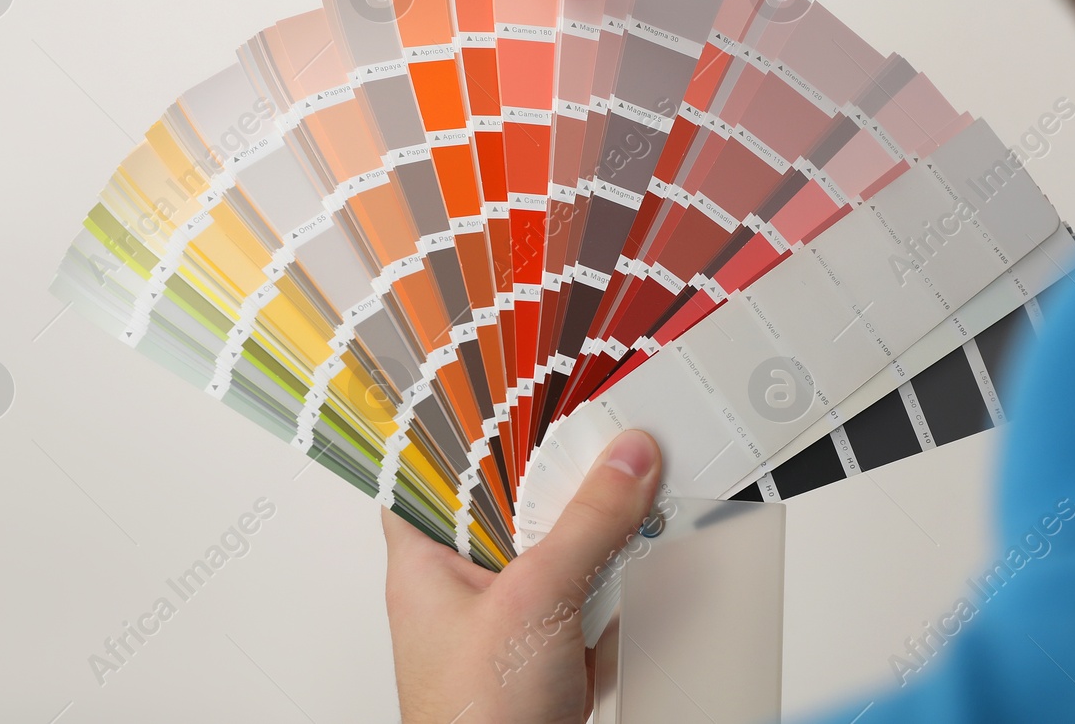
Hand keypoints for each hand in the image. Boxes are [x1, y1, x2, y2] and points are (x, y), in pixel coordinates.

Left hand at [382, 430, 662, 723]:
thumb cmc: (474, 723)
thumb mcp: (535, 601)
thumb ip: (586, 524)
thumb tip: (625, 460)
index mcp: (424, 558)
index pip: (433, 465)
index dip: (467, 422)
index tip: (513, 384)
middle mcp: (461, 583)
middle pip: (511, 500)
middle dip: (560, 471)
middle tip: (603, 428)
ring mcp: (508, 617)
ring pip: (556, 545)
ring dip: (599, 524)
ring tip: (641, 479)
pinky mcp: (548, 648)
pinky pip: (586, 592)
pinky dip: (619, 575)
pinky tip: (650, 550)